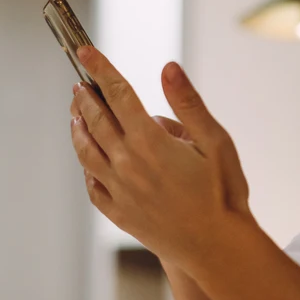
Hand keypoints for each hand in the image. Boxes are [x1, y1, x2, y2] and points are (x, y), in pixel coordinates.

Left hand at [69, 46, 252, 272]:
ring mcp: (120, 191)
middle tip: (80, 83)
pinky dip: (86, 168)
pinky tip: (89, 162)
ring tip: (75, 115)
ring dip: (78, 129)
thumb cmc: (224, 194)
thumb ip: (188, 104)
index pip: (117, 94)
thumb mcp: (216, 142)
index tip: (86, 51)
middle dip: (85, 97)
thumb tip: (168, 67)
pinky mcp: (120, 214)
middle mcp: (127, 164)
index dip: (101, 69)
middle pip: (96, 120)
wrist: (219, 248)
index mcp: (150, 142)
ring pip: (86, 152)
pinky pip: (92, 186)